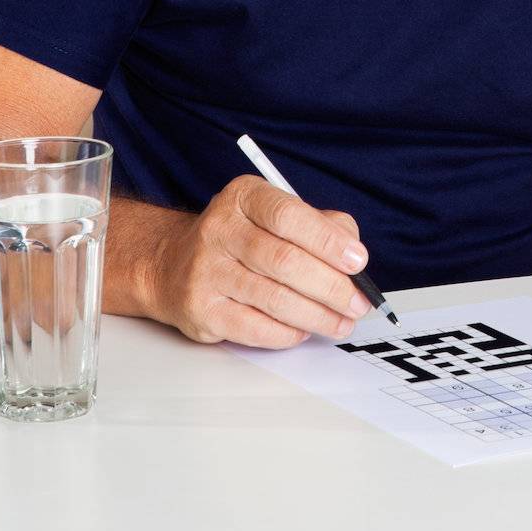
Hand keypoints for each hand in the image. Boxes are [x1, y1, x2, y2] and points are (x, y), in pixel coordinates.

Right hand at [149, 176, 373, 348]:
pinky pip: (254, 327)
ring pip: (274, 298)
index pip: (289, 215)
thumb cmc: (240, 239)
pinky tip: (304, 330)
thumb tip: (353, 254)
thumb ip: (318, 225)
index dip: (328, 240)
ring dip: (317, 315)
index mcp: (243, 197)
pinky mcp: (200, 309)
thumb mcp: (274, 216)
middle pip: (285, 261)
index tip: (358, 261)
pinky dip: (287, 333)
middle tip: (358, 303)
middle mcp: (219, 230)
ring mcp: (206, 271)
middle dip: (331, 287)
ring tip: (341, 321)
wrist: (172, 265)